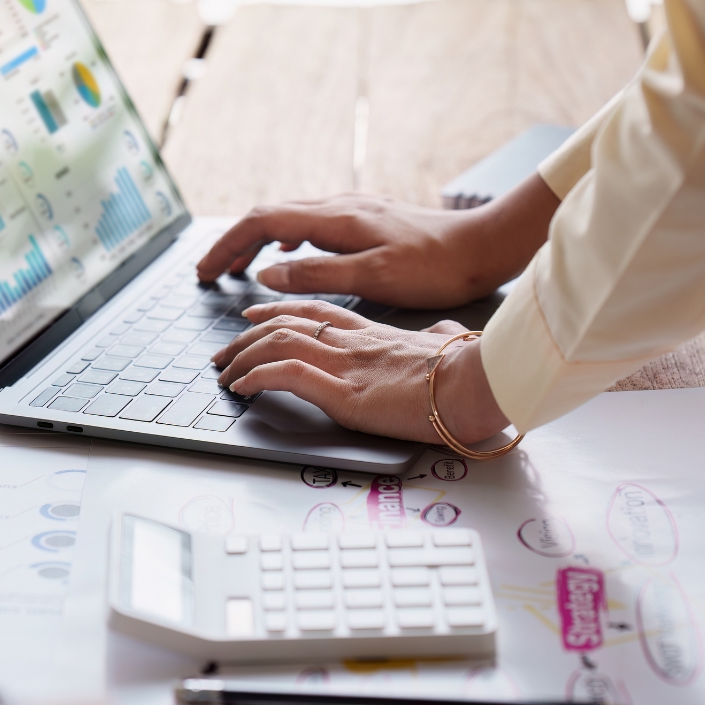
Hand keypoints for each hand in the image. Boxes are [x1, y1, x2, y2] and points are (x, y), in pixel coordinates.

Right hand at [194, 177, 558, 308]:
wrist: (484, 247)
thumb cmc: (436, 267)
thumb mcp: (373, 277)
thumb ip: (316, 273)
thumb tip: (267, 273)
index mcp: (336, 219)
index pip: (262, 223)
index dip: (226, 246)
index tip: (204, 272)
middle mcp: (341, 206)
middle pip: (269, 216)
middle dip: (233, 243)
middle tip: (209, 272)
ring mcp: (355, 210)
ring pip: (289, 217)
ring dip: (257, 240)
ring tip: (239, 266)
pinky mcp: (369, 219)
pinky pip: (311, 222)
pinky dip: (286, 238)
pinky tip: (291, 252)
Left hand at [211, 299, 510, 444]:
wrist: (481, 379)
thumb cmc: (474, 366)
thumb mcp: (452, 341)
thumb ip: (441, 335)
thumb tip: (447, 331)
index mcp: (376, 333)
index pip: (317, 313)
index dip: (280, 310)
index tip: (256, 313)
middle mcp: (354, 343)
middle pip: (286, 325)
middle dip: (247, 336)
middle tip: (224, 351)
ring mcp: (346, 366)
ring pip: (277, 343)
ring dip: (242, 357)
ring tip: (223, 371)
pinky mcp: (344, 393)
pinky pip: (286, 375)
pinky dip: (256, 377)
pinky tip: (241, 387)